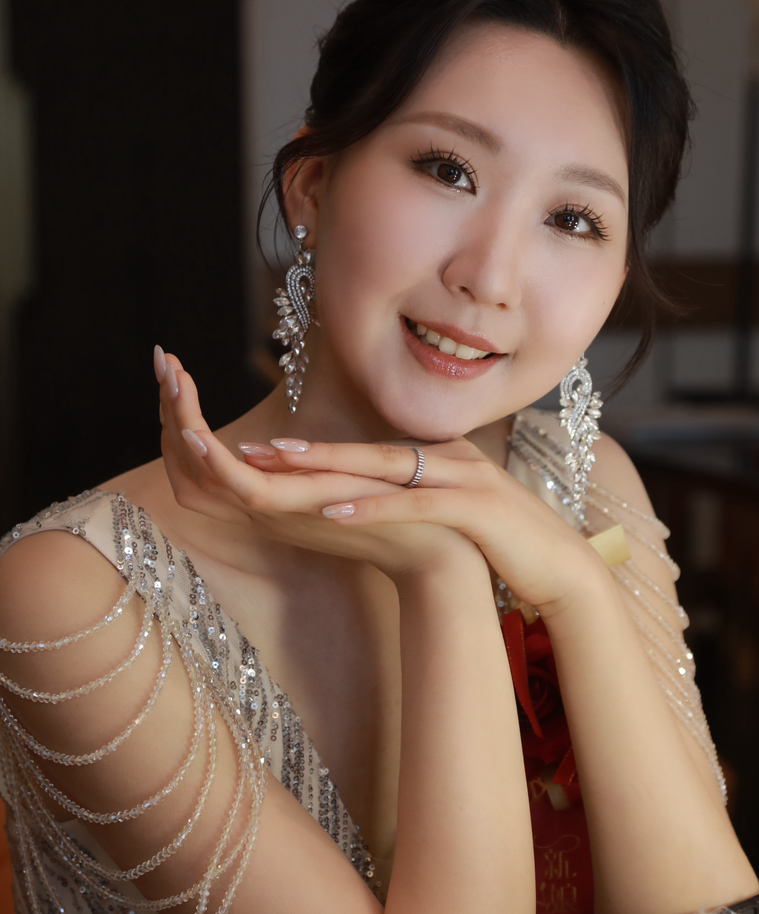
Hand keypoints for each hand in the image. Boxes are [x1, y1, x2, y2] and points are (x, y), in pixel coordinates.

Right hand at [155, 351, 480, 579]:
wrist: (442, 552)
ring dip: (182, 422)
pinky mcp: (302, 514)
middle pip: (188, 461)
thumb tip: (292, 441)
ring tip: (171, 377)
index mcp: (271, 494)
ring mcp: (278, 512)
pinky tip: (195, 429)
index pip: (201, 457)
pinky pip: (242, 489)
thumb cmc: (404, 511)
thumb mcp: (348, 474)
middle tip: (162, 361)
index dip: (181, 415)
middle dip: (169, 409)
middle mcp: (263, 505)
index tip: (174, 370)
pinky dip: (214, 462)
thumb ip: (315, 462)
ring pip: (204, 471)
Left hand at [245, 437, 604, 615]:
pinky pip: (416, 503)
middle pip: (368, 450)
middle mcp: (452, 458)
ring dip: (333, 466)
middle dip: (311, 449)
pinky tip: (335, 513)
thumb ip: (421, 500)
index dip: (319, 452)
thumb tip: (375, 504)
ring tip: (283, 467)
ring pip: (386, 468)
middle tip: (257, 448)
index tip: (268, 453)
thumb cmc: (505, 547)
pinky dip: (374, 507)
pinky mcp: (477, 508)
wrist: (564, 568)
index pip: (370, 451)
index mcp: (444, 458)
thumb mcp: (456, 515)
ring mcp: (467, 479)